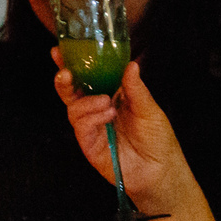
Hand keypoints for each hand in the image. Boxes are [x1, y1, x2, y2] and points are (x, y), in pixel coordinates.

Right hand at [51, 58, 195, 212]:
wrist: (160, 169)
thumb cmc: (157, 137)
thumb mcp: (149, 108)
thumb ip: (135, 88)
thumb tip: (130, 64)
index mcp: (110, 96)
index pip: (88, 77)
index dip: (73, 64)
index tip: (61, 50)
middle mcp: (97, 110)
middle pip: (71, 92)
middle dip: (64, 80)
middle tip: (65, 72)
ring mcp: (91, 128)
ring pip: (73, 109)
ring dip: (86, 102)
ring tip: (106, 102)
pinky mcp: (89, 145)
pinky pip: (81, 127)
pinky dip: (91, 117)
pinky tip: (107, 115)